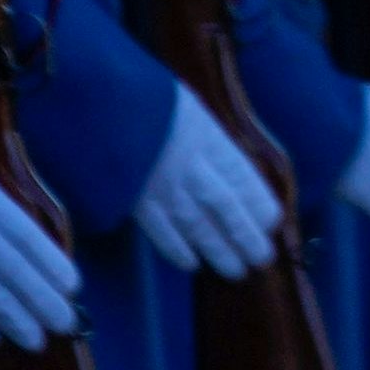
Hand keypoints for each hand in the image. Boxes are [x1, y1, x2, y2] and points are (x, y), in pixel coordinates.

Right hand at [134, 89, 284, 275]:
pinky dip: (176, 250)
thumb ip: (205, 136)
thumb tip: (227, 165)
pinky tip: (191, 264)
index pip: (241, 176)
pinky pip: (160, 230)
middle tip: (261, 259)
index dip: (258, 202)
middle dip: (245, 235)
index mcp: (206, 136)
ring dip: (218, 250)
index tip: (272, 222)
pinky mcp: (134, 200)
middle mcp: (190, 164)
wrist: (98, 101)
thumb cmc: (144, 99)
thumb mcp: (185, 106)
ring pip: (197, 224)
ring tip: (235, 270)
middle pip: (225, 205)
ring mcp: (162, 184)